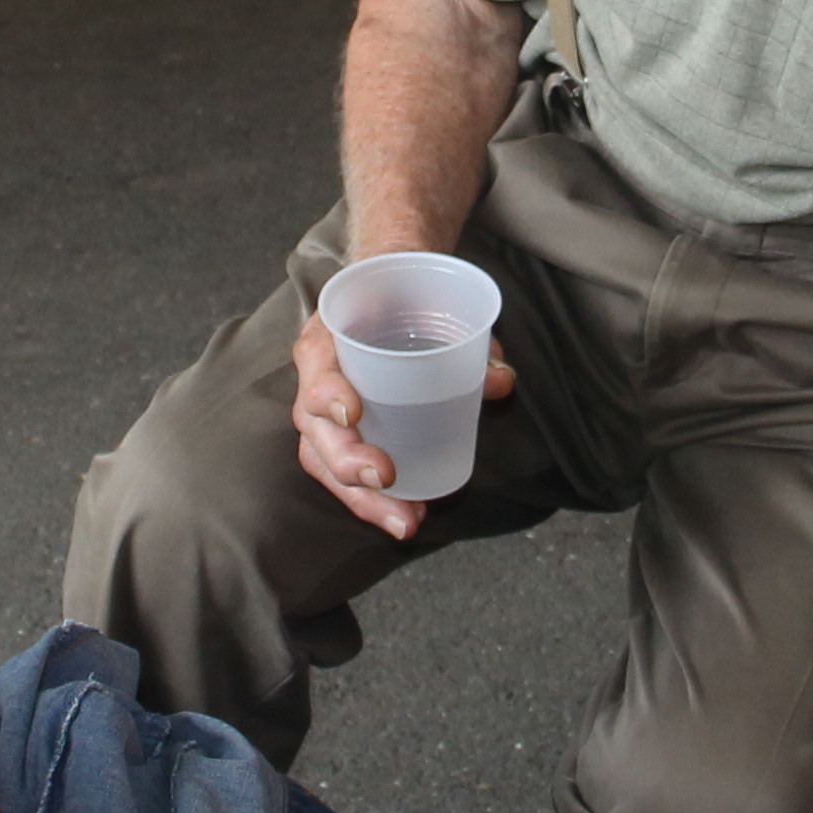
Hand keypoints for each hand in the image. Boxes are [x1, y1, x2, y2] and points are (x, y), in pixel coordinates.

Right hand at [289, 313, 512, 540]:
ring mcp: (324, 412)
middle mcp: (318, 378)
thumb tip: (498, 379)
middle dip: (346, 461)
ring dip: (361, 497)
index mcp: (330, 336)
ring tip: (404, 520)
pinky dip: (372, 500)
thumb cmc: (401, 294)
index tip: (353, 412)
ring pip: (324, 461)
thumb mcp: (430, 298)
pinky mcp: (344, 436)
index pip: (315, 364)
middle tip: (386, 478)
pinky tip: (407, 516)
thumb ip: (464, 335)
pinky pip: (344, 474)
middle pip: (313, 428)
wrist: (387, 292)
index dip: (327, 390)